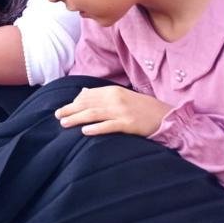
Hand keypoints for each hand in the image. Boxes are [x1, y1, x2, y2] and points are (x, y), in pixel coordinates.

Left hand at [56, 85, 170, 136]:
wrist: (166, 116)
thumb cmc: (142, 107)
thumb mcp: (122, 96)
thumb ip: (102, 95)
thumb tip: (83, 92)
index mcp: (113, 91)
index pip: (88, 96)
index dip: (73, 103)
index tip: (62, 109)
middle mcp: (115, 99)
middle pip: (88, 104)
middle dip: (70, 110)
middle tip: (57, 116)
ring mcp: (122, 111)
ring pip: (94, 114)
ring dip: (77, 118)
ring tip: (64, 123)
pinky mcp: (129, 124)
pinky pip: (110, 126)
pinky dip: (96, 128)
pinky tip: (85, 131)